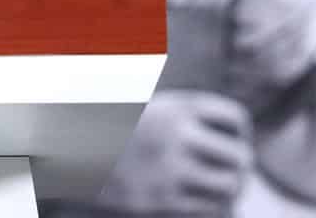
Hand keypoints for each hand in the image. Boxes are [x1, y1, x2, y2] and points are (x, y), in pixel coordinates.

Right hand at [94, 90, 252, 214]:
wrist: (74, 150)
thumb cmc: (121, 128)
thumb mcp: (154, 108)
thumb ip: (190, 118)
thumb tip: (237, 141)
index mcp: (177, 106)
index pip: (235, 118)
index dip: (240, 131)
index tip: (232, 139)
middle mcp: (176, 135)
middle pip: (240, 156)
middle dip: (242, 165)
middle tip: (236, 171)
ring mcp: (169, 169)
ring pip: (229, 186)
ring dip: (230, 189)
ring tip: (222, 188)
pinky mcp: (160, 200)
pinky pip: (206, 207)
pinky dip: (210, 205)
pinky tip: (198, 199)